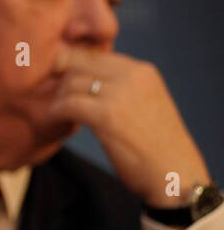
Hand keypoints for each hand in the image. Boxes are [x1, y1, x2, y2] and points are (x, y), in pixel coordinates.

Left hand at [43, 48, 209, 208]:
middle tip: (54, 99)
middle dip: (61, 80)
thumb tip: (78, 77)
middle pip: (77, 63)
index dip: (71, 67)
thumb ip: (118, 86)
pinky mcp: (108, 115)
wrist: (176, 175)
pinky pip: (67, 104)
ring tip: (55, 113)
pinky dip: (54, 113)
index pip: (93, 54)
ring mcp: (121, 93)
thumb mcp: (142, 103)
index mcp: (141, 70)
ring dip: (57, 98)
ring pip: (70, 83)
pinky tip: (53, 122)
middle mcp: (132, 75)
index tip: (60, 83)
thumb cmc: (155, 146)